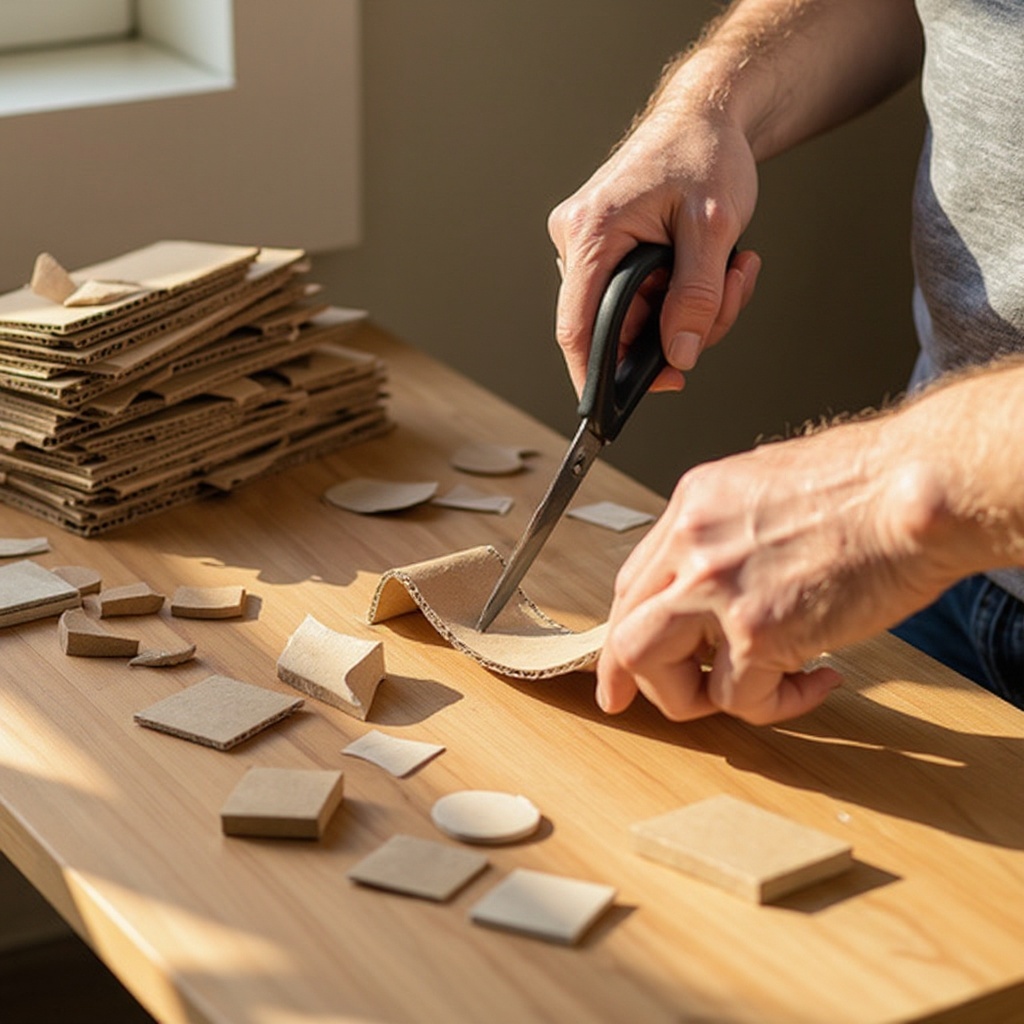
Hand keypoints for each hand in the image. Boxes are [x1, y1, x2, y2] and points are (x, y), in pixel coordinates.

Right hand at [548, 104, 760, 394]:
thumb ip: (697, 296)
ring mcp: (590, 246)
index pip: (577, 329)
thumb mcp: (714, 228)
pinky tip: (709, 267)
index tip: (612, 408)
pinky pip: (639, 297)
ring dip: (687, 310)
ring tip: (729, 271)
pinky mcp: (607, 249)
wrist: (705, 115)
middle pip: (614, 327)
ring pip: (634, 316)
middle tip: (724, 304)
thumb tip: (680, 354)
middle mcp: (578, 242)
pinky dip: (679, 295)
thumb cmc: (704, 153)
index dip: (593, 377)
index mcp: (591, 233)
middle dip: (675, 331)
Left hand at [596, 418, 960, 723]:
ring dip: (696, 698)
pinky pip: (741, 699)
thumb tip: (722, 582)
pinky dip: (779, 704)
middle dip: (629, 678)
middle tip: (633, 704)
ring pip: (655, 670)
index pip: (632, 584)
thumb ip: (728, 534)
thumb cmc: (870, 482)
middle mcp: (692, 546)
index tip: (619, 666)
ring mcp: (718, 589)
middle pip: (625, 630)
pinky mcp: (759, 632)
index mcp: (692, 507)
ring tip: (755, 689)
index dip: (623, 630)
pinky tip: (821, 677)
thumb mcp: (766, 487)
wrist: (921, 489)